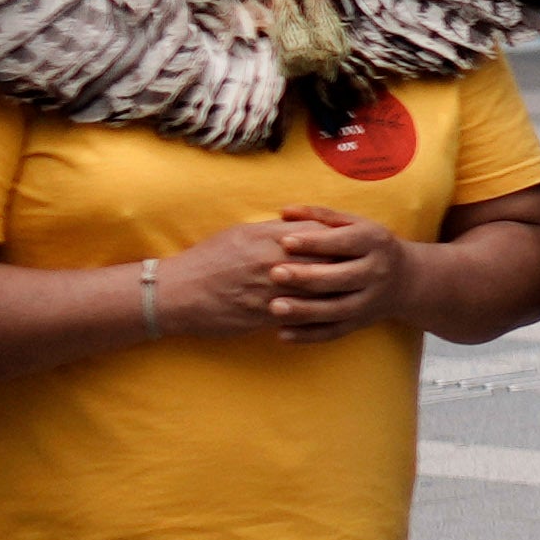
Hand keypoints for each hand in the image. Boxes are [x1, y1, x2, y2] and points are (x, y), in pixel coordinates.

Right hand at [152, 214, 359, 340]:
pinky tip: (328, 314)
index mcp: (266, 238)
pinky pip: (296, 315)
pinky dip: (313, 315)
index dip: (338, 239)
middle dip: (344, 265)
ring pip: (313, 290)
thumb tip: (301, 225)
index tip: (355, 242)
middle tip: (363, 267)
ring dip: (334, 292)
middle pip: (321, 262)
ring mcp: (267, 290)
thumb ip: (274, 229)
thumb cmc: (208, 259)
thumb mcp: (241, 234)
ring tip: (353, 291)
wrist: (176, 293)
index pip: (315, 235)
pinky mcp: (261, 315)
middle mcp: (270, 262)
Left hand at [243, 205, 403, 336]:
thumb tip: (285, 211)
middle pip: (340, 278)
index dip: (314, 242)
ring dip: (304, 310)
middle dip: (306, 276)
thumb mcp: (354, 224)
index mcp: (374, 242)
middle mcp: (375, 272)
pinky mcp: (359, 323)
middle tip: (274, 273)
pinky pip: (333, 332)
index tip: (284, 241)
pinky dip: (308, 335)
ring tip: (274, 307)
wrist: (405, 279)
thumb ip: (320, 216)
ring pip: (336, 309)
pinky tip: (282, 334)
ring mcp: (368, 301)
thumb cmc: (368, 245)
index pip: (343, 242)